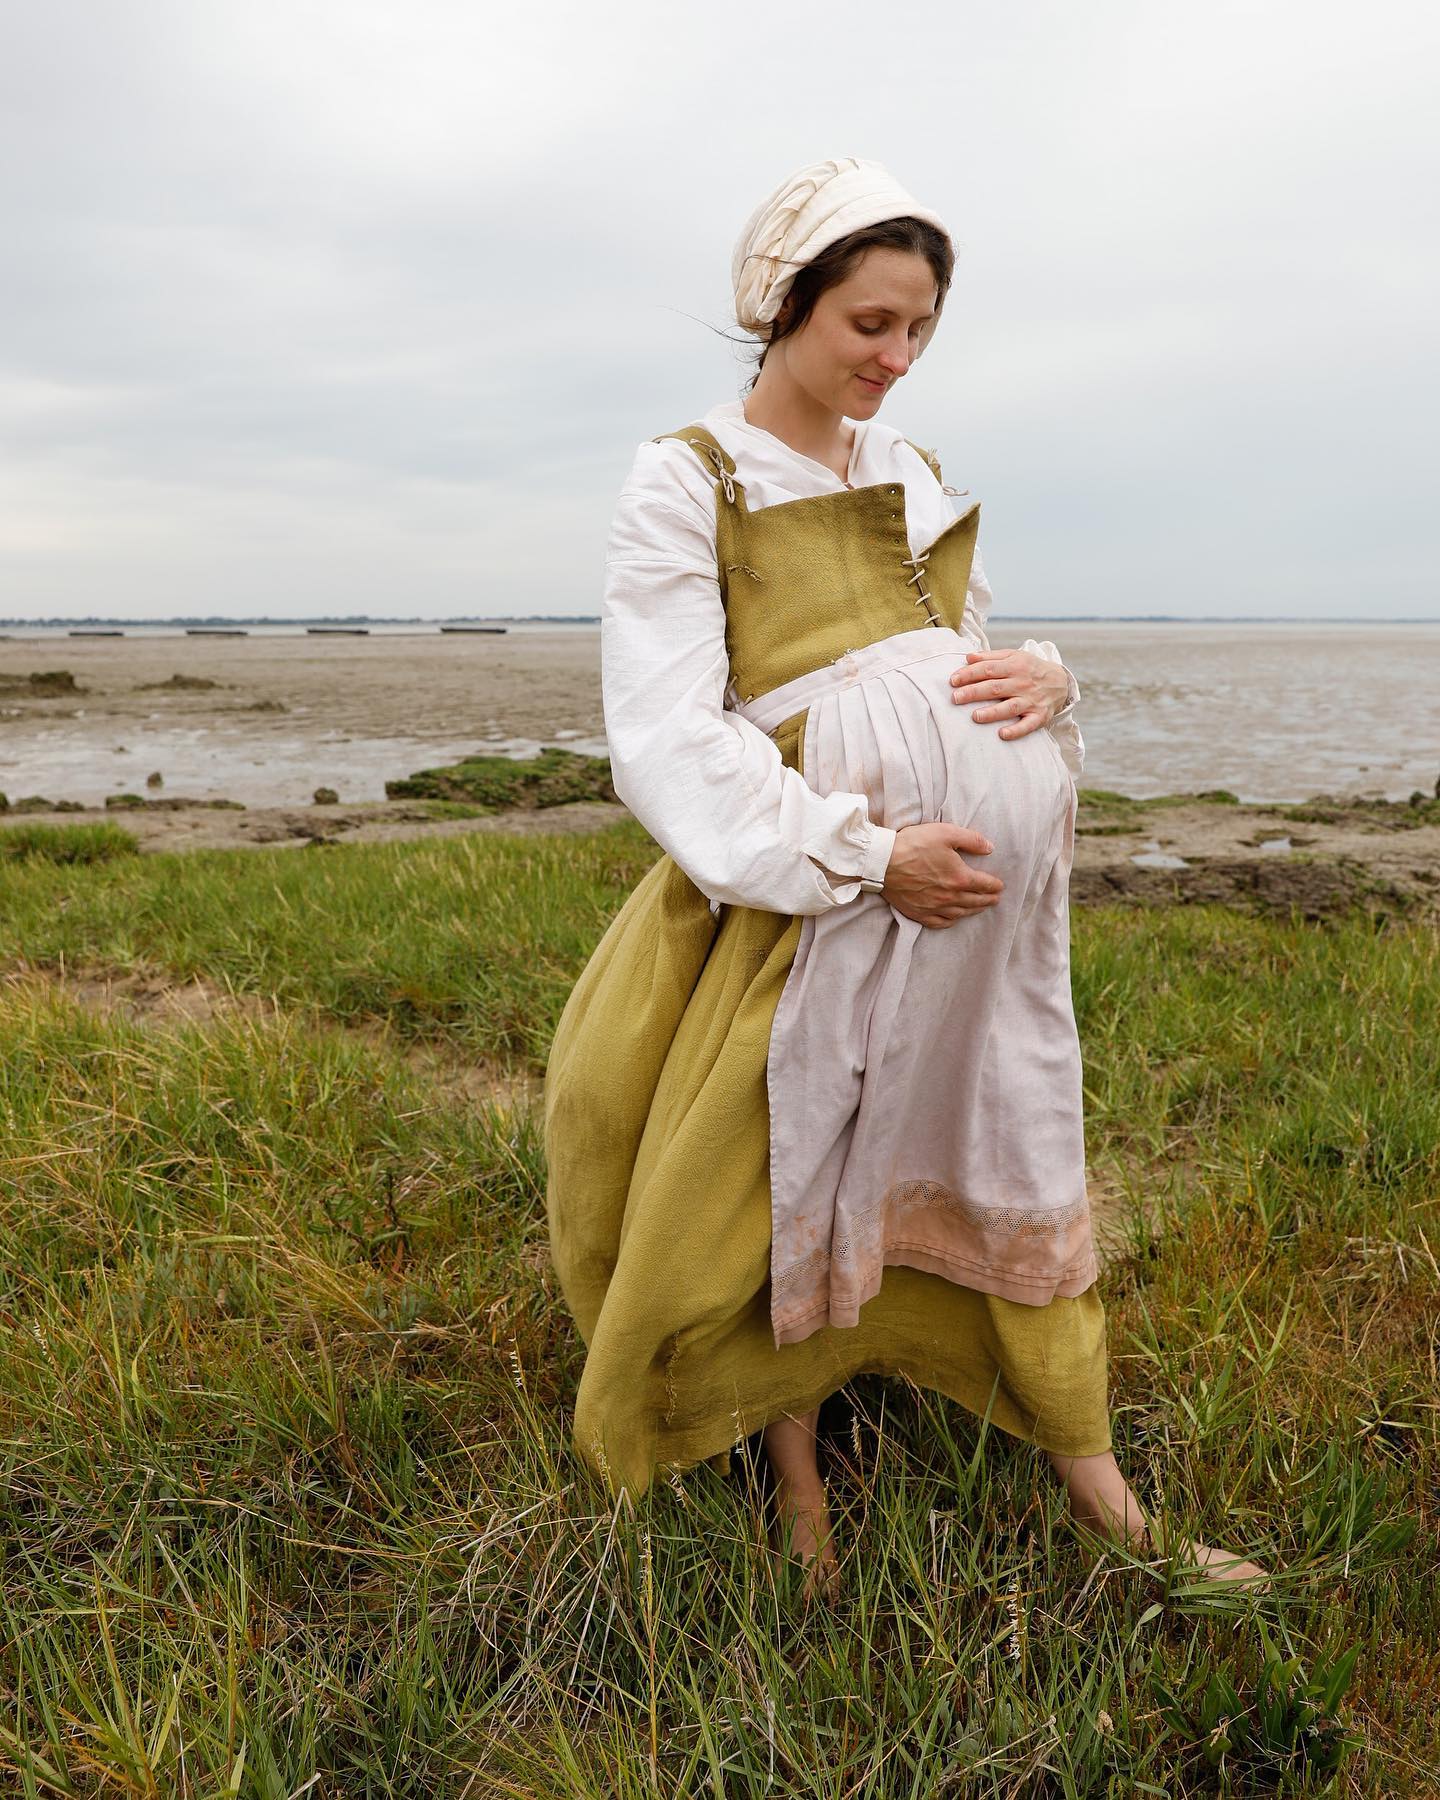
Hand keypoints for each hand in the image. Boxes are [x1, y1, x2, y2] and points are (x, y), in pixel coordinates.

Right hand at [882, 823, 1002, 927]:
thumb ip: (971, 840)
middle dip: (988, 900)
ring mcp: (934, 908)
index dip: (995, 885)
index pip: (985, 885)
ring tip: (979, 908)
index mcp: (960, 878)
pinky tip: (954, 918)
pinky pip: (940, 923)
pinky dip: (951, 921)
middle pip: (976, 902)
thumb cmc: (913, 845)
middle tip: (995, 899)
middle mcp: (950, 897)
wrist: (882, 862)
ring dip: (973, 911)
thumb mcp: (946, 832)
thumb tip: (990, 848)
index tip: (1000, 886)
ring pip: (961, 913)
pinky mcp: (919, 913)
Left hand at [948, 648, 1070, 739]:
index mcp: (1015, 666)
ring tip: (975, 717)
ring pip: (1010, 707)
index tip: (953, 681)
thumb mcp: (1013, 656)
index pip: (988, 669)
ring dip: (993, 712)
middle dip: (974, 693)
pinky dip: (1016, 730)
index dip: (969, 674)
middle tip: (955, 698)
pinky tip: (1002, 734)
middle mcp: (1022, 683)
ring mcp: (1031, 700)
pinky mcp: (1039, 716)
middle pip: (995, 688)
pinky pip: (1028, 725)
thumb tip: (968, 658)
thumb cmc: (1030, 668)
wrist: (1060, 681)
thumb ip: (990, 657)